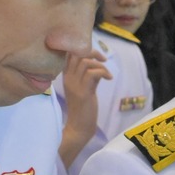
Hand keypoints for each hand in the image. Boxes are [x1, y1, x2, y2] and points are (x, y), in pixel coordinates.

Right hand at [56, 48, 111, 167]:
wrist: (79, 126)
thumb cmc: (83, 107)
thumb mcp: (84, 87)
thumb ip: (88, 74)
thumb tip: (98, 63)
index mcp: (65, 75)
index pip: (68, 53)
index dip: (82, 48)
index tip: (95, 55)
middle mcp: (67, 78)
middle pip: (76, 53)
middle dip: (93, 52)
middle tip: (103, 60)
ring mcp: (74, 84)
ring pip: (86, 62)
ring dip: (100, 64)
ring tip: (107, 74)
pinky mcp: (84, 92)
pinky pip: (94, 73)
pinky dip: (104, 72)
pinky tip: (109, 79)